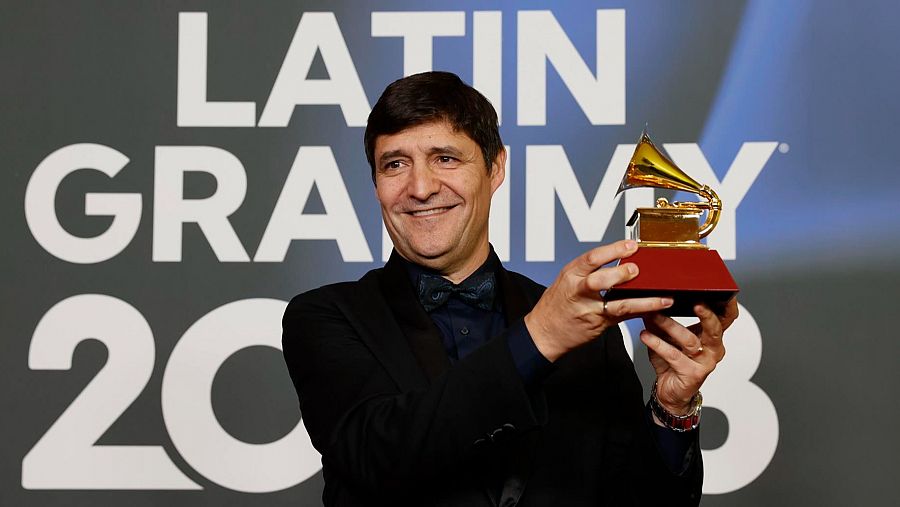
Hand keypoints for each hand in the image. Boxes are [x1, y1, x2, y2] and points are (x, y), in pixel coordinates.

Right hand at [524, 240, 674, 361]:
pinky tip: (657, 309)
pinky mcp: (599, 325)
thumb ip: (589, 270)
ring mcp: (590, 311)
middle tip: (637, 269)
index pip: (591, 258)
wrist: (543, 333)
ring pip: (618, 305)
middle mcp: (579, 292)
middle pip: (599, 281)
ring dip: (643, 301)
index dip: (613, 250)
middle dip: (620, 274)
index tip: (632, 245)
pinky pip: (624, 318)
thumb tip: (620, 256)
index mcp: (570, 275)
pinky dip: (641, 312)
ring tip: (663, 298)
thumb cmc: (557, 303)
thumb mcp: (566, 280)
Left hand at [641, 299, 738, 414]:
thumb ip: (662, 319)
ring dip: (669, 326)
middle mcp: (713, 349)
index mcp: (712, 337)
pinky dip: (658, 344)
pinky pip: (674, 355)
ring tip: (653, 316)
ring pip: (689, 340)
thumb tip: (652, 299)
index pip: (726, 318)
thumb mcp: (667, 336)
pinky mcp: (693, 374)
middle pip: (716, 328)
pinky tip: (646, 335)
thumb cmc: (672, 362)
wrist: (670, 392)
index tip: (720, 291)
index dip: (727, 305)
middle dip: (706, 314)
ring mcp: (705, 362)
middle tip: (696, 302)